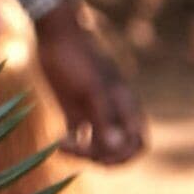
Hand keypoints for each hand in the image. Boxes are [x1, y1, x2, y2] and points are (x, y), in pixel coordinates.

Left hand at [33, 15, 144, 166]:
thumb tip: (115, 148)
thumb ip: (104, 118)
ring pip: (97, 145)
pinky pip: (77, 137)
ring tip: (61, 146)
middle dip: (102, 158)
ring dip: (82, 153)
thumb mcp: (91, 89)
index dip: (125, 156)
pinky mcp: (73, 109)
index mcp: (125, 106)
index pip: (138, 143)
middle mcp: (113, 112)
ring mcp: (93, 111)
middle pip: (118, 149)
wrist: (55, 35)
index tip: (101, 155)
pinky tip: (57, 142)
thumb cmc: (77, 58)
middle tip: (78, 151)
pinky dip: (70, 144)